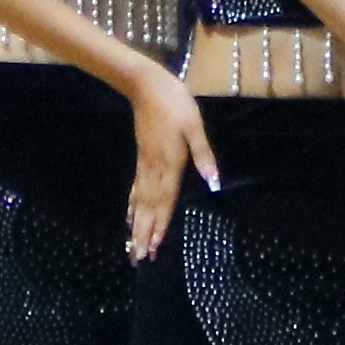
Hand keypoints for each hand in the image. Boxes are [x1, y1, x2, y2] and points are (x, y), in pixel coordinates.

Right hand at [118, 62, 217, 263]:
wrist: (146, 86)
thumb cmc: (175, 103)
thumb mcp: (194, 125)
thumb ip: (203, 154)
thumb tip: (214, 182)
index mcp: (170, 162)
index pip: (165, 200)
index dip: (160, 224)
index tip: (155, 247)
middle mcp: (154, 168)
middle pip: (148, 207)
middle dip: (144, 233)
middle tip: (138, 258)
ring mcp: (145, 164)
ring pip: (140, 201)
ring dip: (137, 225)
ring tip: (132, 246)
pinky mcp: (141, 158)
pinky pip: (135, 188)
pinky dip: (132, 206)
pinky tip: (129, 217)